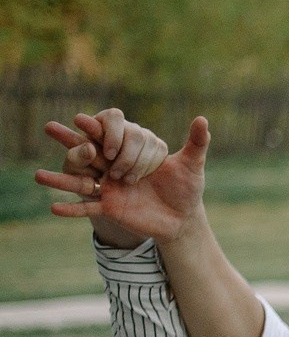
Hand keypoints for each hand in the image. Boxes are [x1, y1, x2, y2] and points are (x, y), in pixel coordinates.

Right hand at [36, 116, 209, 244]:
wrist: (183, 218)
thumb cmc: (186, 188)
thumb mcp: (193, 166)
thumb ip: (196, 144)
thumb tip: (203, 119)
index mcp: (130, 151)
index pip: (113, 137)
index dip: (103, 132)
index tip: (89, 122)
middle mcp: (114, 166)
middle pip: (89, 152)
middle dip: (73, 142)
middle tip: (58, 132)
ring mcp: (109, 187)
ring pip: (81, 181)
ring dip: (59, 180)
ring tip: (37, 176)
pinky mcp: (110, 208)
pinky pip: (88, 209)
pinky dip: (72, 210)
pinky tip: (53, 209)